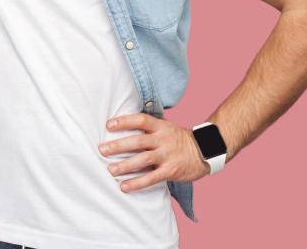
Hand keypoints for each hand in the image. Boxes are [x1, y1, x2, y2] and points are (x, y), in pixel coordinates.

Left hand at [97, 113, 211, 192]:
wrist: (204, 151)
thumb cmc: (178, 139)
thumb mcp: (165, 127)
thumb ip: (148, 128)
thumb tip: (122, 126)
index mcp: (160, 126)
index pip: (141, 119)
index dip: (124, 121)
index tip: (109, 125)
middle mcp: (163, 139)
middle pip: (138, 140)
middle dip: (118, 145)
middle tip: (102, 150)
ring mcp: (167, 155)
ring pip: (143, 159)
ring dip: (125, 165)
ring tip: (110, 169)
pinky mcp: (170, 170)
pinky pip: (151, 177)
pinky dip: (137, 183)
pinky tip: (124, 186)